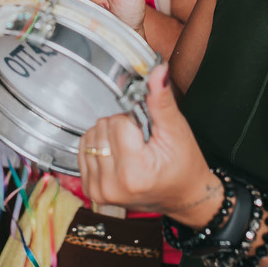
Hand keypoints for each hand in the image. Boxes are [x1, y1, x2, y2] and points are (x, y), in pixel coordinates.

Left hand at [78, 65, 216, 219]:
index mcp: (133, 172)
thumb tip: (157, 71)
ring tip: (132, 150)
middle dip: (121, 128)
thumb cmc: (183, 166)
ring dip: (109, 137)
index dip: (135, 121)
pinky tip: (118, 155)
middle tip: (141, 143)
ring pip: (90, 137)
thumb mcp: (177, 131)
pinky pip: (83, 150)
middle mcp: (111, 185)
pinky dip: (100, 146)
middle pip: (101, 128)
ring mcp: (99, 190)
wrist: (183, 195)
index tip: (147, 134)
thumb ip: (161, 101)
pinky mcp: (90, 190)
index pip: (117, 123)